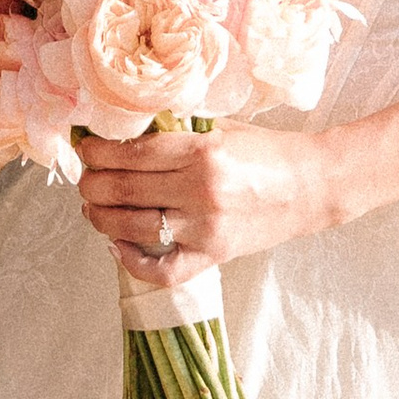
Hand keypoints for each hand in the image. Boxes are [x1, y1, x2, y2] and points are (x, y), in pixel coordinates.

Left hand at [76, 125, 331, 285]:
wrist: (314, 185)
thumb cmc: (267, 151)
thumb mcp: (222, 127)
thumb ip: (177, 130)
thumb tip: (124, 131)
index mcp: (203, 151)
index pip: (132, 153)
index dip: (98, 152)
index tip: (85, 148)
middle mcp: (201, 190)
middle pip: (124, 190)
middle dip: (92, 184)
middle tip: (84, 178)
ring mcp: (207, 228)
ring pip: (134, 228)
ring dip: (101, 218)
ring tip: (92, 208)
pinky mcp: (215, 255)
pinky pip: (164, 271)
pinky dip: (134, 262)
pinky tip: (118, 246)